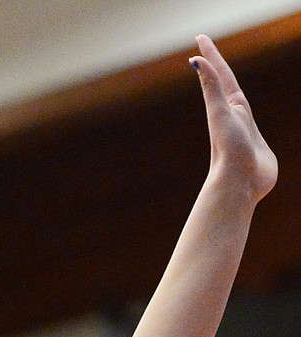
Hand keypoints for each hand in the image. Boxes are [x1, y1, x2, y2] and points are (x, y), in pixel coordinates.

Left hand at [194, 35, 277, 202]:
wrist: (239, 185)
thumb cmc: (229, 149)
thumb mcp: (220, 113)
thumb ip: (211, 86)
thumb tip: (195, 60)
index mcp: (228, 106)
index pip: (218, 73)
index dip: (211, 54)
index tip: (200, 37)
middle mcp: (235, 116)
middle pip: (226, 85)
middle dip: (218, 67)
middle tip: (210, 51)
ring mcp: (245, 131)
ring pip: (239, 105)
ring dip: (231, 94)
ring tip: (226, 84)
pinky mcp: (257, 147)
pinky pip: (253, 127)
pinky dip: (248, 121)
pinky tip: (245, 122)